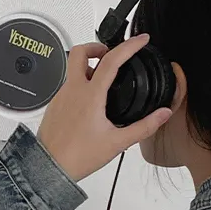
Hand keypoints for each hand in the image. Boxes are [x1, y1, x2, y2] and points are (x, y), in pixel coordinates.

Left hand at [35, 33, 173, 182]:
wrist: (48, 169)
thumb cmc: (76, 157)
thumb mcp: (116, 143)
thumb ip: (143, 127)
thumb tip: (162, 115)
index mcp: (90, 96)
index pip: (112, 60)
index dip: (129, 46)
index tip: (140, 40)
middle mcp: (72, 91)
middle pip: (80, 51)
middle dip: (97, 46)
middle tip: (111, 54)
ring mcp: (60, 97)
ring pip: (72, 69)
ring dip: (88, 67)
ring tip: (102, 80)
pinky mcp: (53, 106)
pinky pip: (67, 86)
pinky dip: (79, 84)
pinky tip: (89, 100)